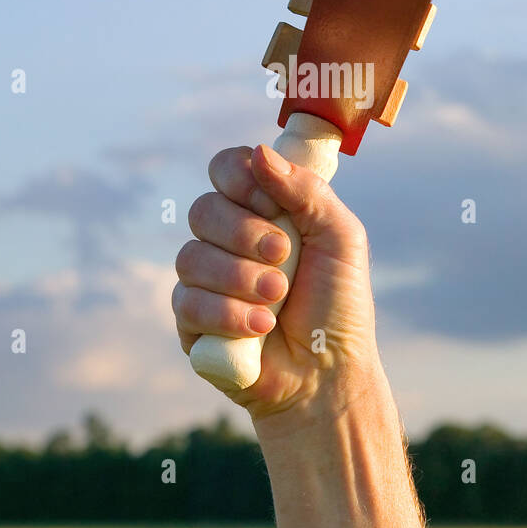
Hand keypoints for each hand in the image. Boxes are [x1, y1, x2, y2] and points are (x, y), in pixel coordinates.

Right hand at [172, 143, 381, 431]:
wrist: (329, 374)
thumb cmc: (339, 304)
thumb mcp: (340, 237)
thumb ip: (306, 190)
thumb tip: (259, 153)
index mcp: (262, 210)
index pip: (226, 169)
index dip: (240, 179)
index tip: (270, 203)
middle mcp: (228, 240)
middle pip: (204, 210)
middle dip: (245, 234)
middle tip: (283, 257)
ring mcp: (206, 280)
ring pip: (191, 256)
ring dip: (240, 278)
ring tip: (277, 300)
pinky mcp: (191, 322)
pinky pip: (186, 301)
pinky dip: (226, 313)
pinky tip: (259, 327)